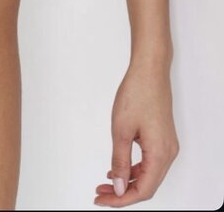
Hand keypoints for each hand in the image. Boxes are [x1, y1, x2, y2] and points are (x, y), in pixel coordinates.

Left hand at [94, 58, 178, 205]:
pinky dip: (134, 169)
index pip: (142, 190)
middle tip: (101, 194)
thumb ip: (119, 161)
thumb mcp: (121, 130)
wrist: (149, 70)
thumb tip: (118, 187)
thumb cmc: (137, 93)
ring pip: (148, 175)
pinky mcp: (162, 138)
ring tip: (105, 183)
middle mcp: (168, 153)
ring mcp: (167, 145)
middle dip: (123, 193)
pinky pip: (149, 162)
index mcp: (160, 154)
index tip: (102, 200)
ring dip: (127, 181)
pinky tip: (118, 168)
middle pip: (146, 186)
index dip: (121, 199)